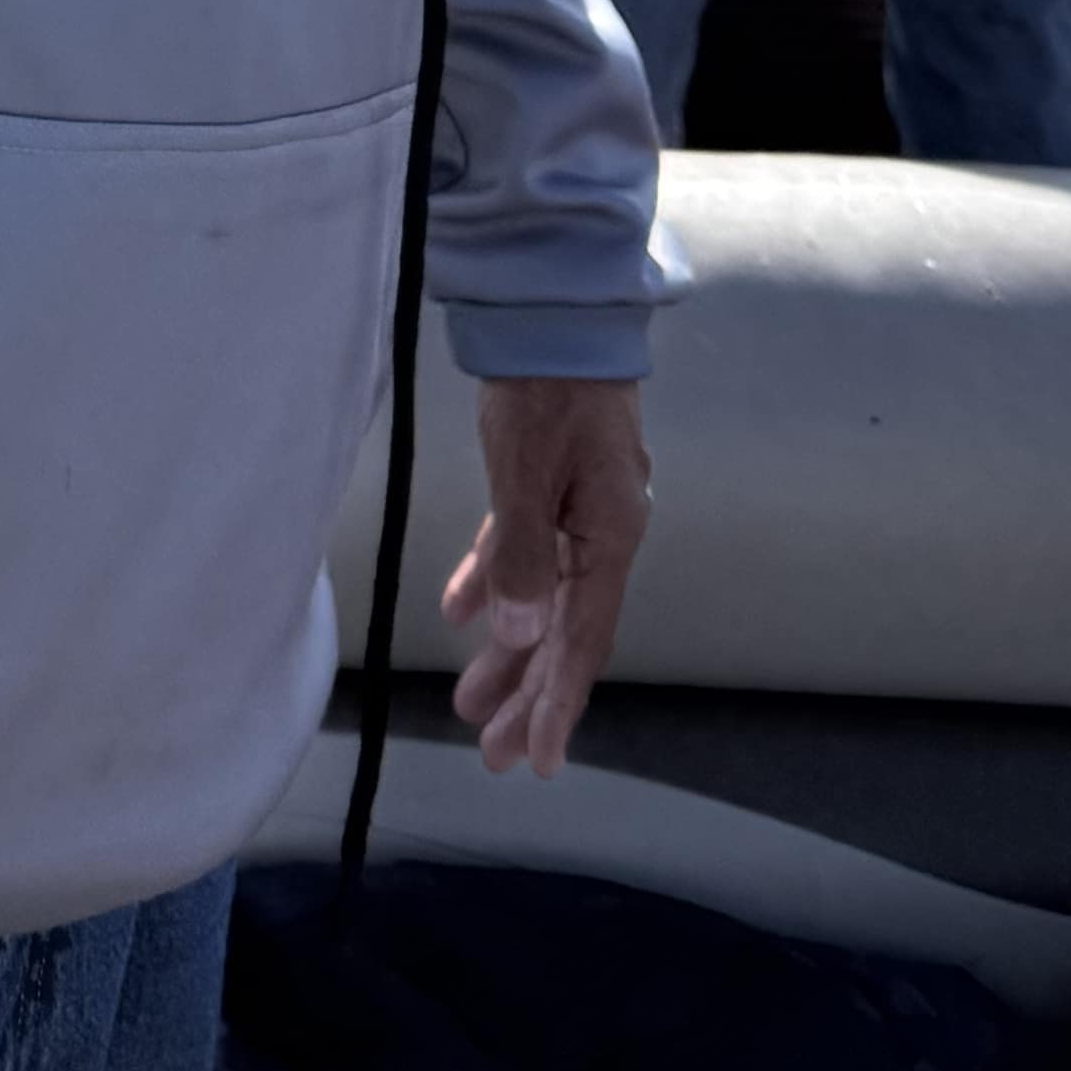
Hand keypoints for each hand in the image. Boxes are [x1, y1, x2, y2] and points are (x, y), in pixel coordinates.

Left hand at [442, 376, 648, 777]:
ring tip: (472, 704)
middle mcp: (603, 533)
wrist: (557, 309)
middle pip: (565, 632)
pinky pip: (526, 552)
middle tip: (496, 756)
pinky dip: (495, 583)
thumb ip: (523, 556)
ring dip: (510, 652)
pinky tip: (460, 612)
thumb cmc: (546, 388)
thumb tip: (519, 638)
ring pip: (543, 600)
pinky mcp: (551, 484)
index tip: (537, 761)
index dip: (559, 704)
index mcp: (610, 537)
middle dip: (531, 696)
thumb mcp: (527, 471)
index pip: (583, 642)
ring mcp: (579, 510)